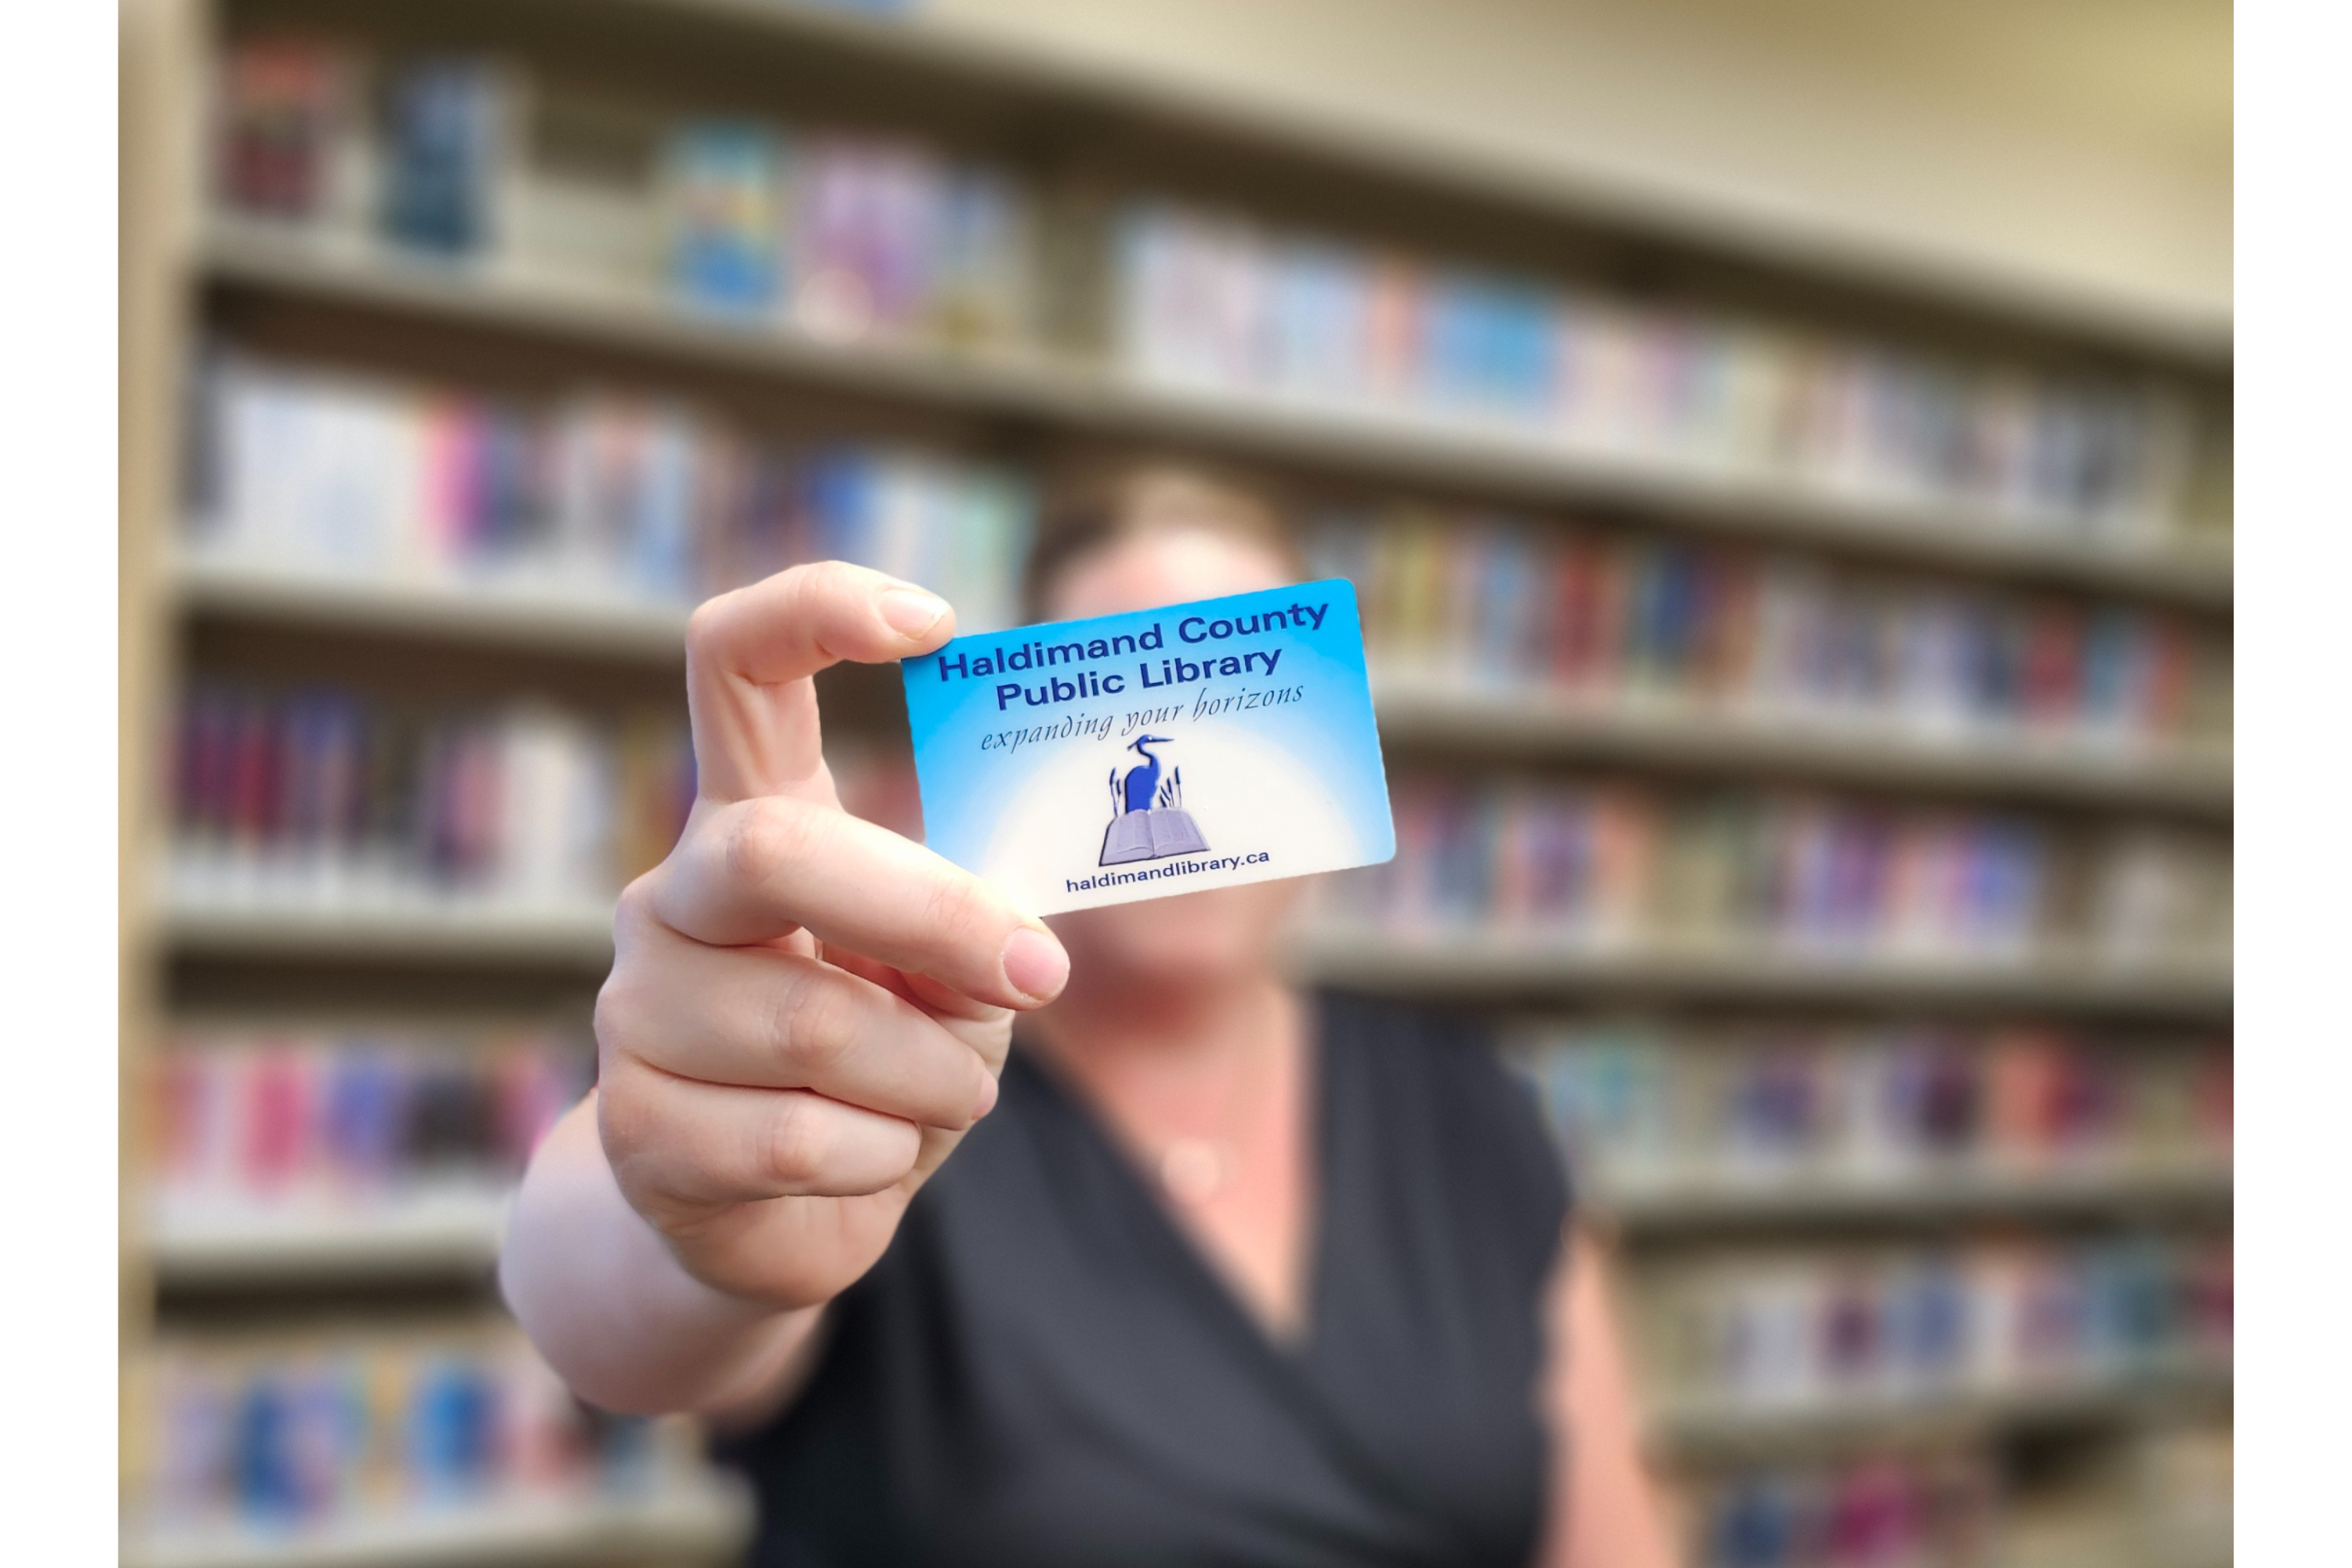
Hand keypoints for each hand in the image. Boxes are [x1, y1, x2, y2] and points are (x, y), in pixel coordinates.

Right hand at [593, 562, 1069, 1308]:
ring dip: (933, 1076)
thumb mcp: (950, 980)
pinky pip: (803, 1137)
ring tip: (938, 1098)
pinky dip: (883, 1155)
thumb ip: (972, 936)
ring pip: (818, 1024)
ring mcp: (637, 1009)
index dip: (819, 610)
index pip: (737, 662)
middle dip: (931, 915)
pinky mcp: (638, 1130)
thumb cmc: (881, 1065)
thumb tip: (1015, 954)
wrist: (772, 1219)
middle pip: (777, 852)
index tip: (934, 621)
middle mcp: (674, 895)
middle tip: (1037, 975)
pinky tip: (868, 1157)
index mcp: (753, 820)